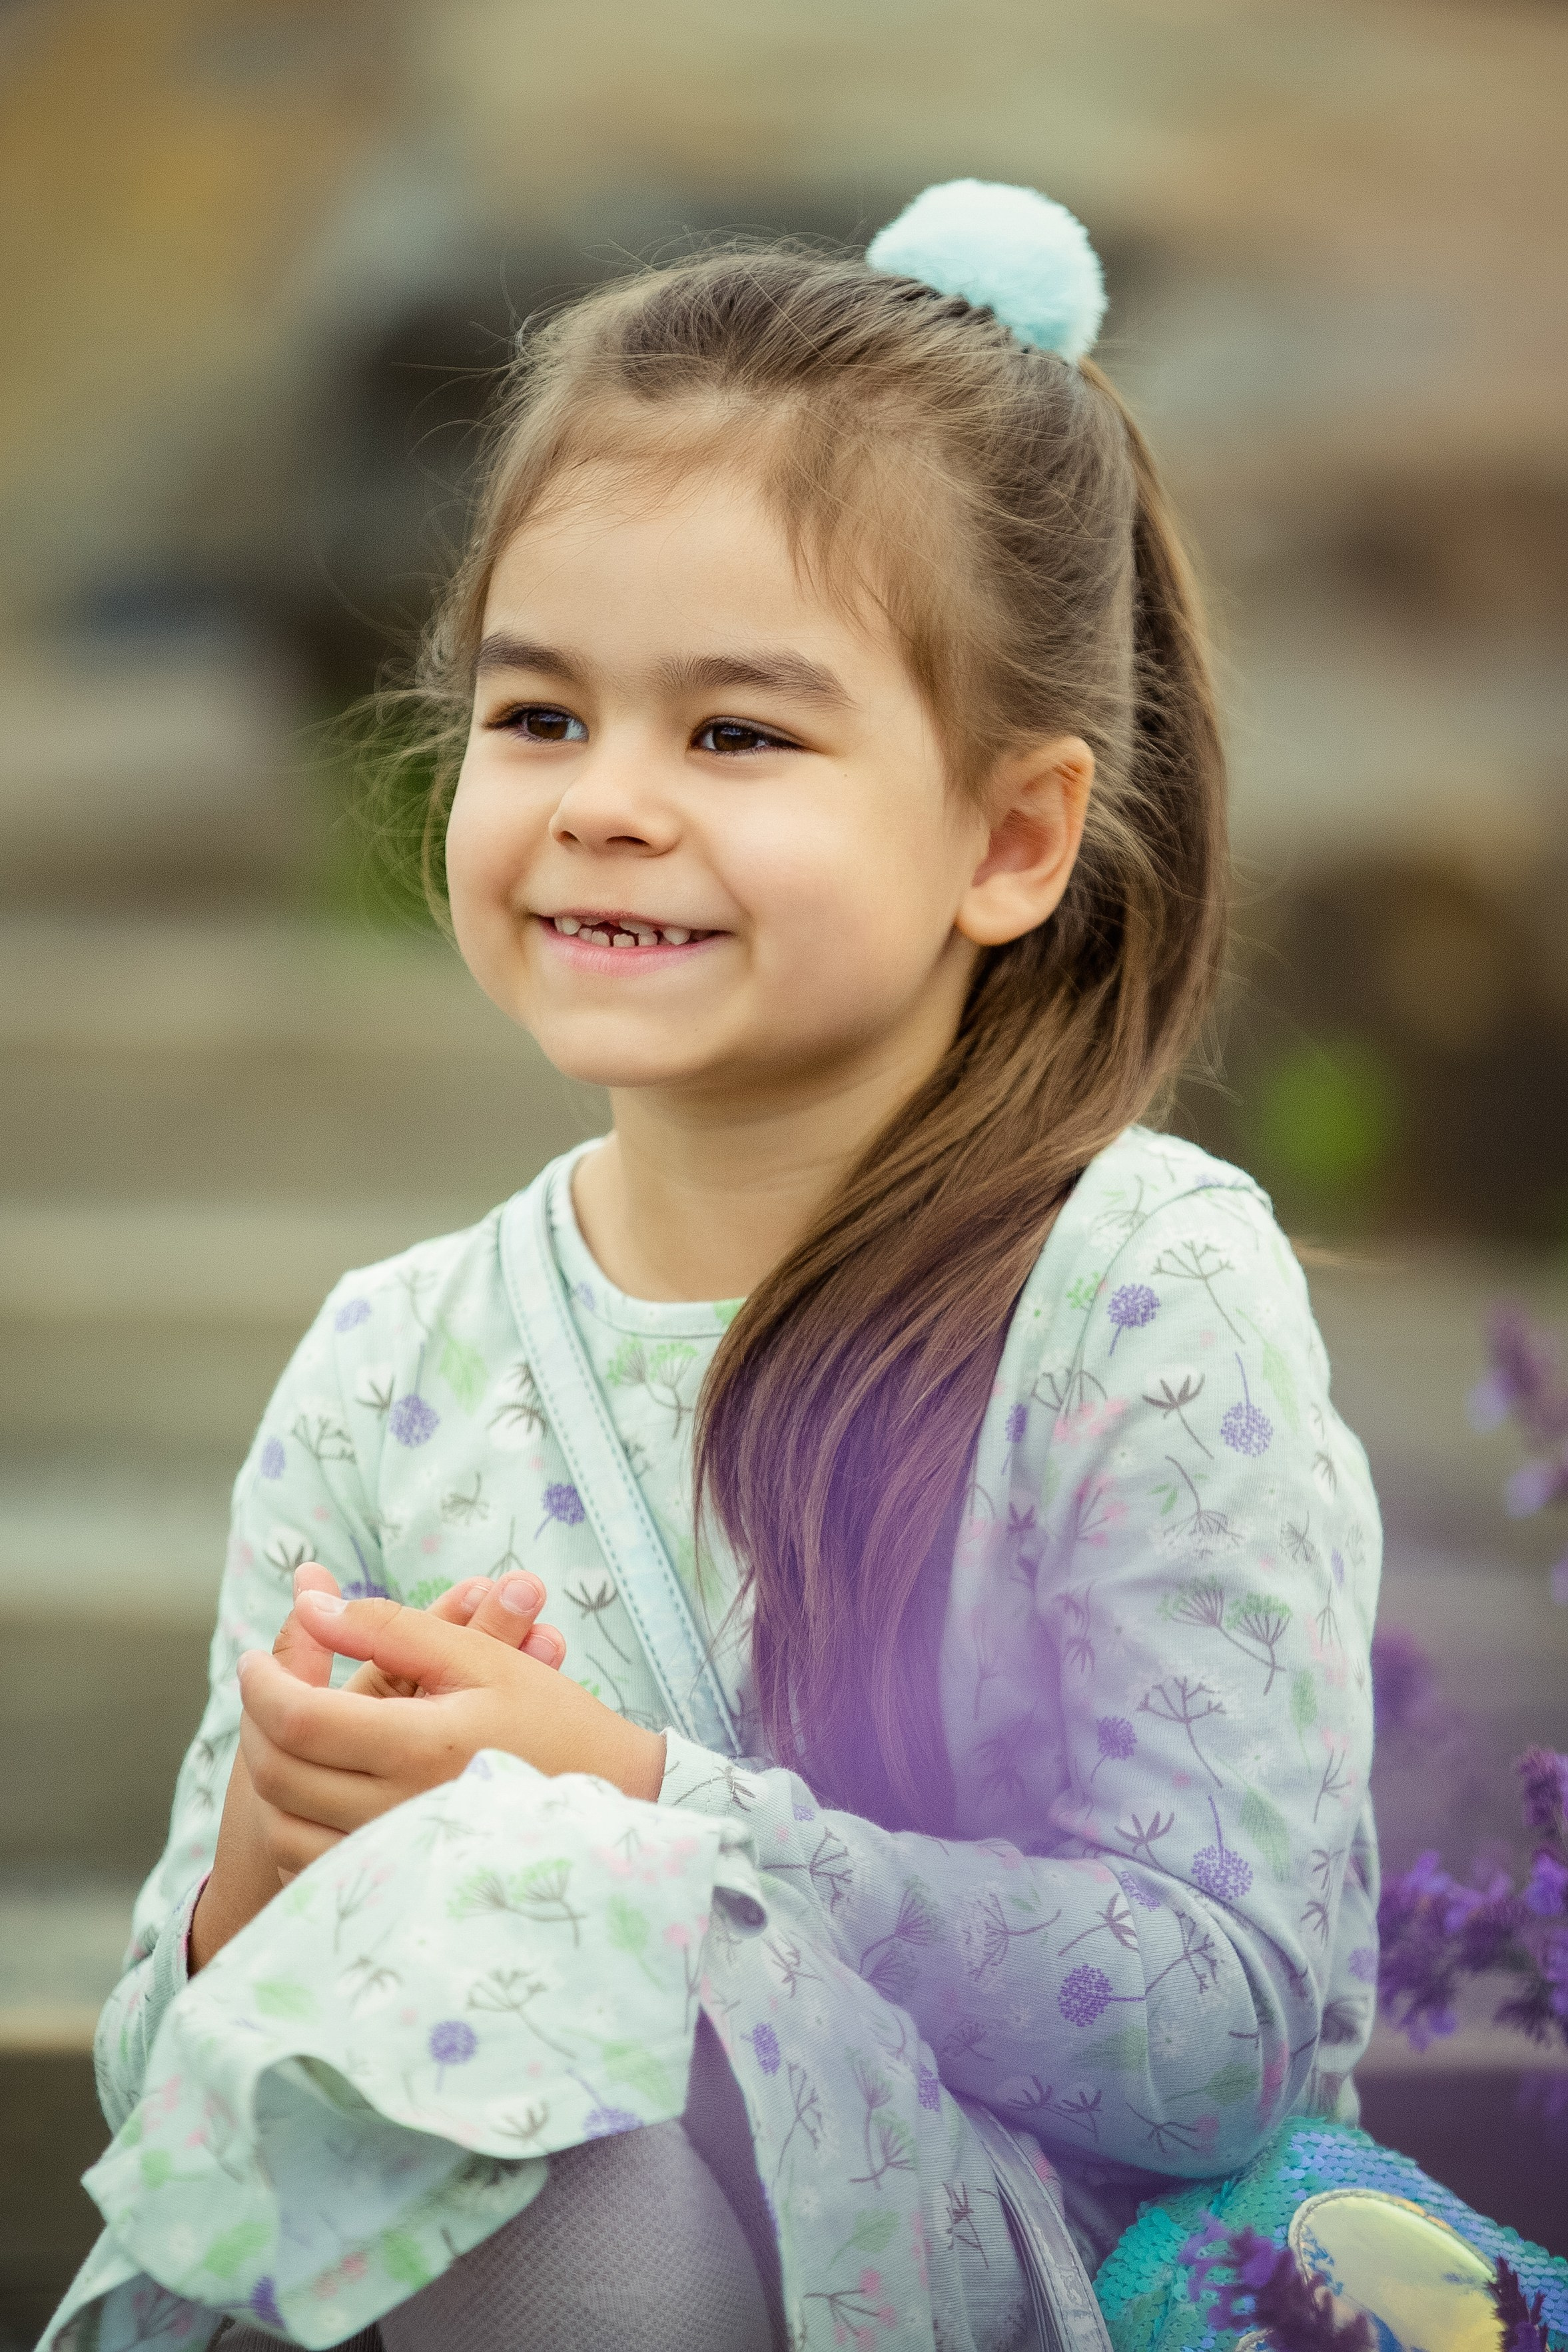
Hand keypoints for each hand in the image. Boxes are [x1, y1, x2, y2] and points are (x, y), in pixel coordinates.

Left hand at [236, 1589, 664, 1873]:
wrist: (611, 1807)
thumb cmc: (549, 1722)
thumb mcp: (477, 1659)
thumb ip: (389, 1628)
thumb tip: (311, 1601)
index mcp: (419, 1745)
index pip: (300, 1717)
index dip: (262, 1681)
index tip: (254, 1657)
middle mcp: (400, 1811)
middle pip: (279, 1771)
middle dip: (257, 1722)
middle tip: (265, 1686)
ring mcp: (397, 1858)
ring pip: (284, 1825)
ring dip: (271, 1774)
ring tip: (289, 1734)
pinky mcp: (398, 1887)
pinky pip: (310, 1866)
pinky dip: (296, 1825)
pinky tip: (316, 1789)